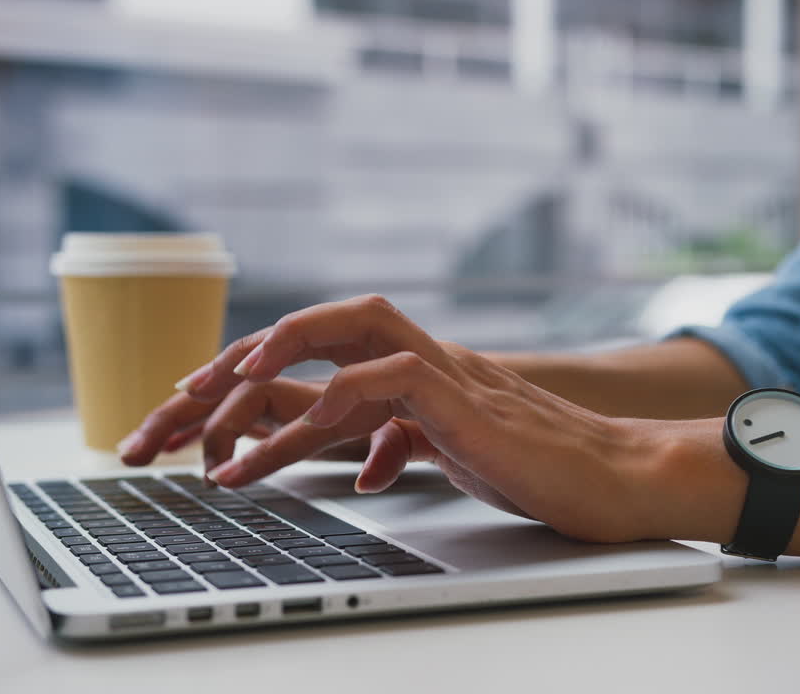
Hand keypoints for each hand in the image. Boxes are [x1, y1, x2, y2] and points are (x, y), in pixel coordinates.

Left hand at [122, 295, 685, 542]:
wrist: (617, 474)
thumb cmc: (539, 465)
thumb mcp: (453, 450)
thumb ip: (405, 442)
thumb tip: (364, 465)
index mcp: (414, 370)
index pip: (325, 348)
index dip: (261, 362)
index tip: (201, 398)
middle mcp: (422, 359)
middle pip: (322, 326)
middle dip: (246, 353)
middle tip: (182, 395)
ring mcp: (444, 372)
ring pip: (345, 342)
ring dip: (271, 374)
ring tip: (212, 419)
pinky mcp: (464, 401)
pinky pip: (385, 385)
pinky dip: (330, 405)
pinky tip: (292, 435)